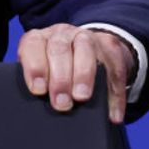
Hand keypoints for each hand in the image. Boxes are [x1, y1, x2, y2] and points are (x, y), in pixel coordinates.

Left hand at [18, 24, 133, 123]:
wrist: (93, 50)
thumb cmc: (59, 68)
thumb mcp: (45, 69)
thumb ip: (41, 82)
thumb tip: (41, 105)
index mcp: (42, 38)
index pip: (33, 44)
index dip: (35, 67)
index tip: (38, 90)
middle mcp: (64, 34)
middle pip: (59, 49)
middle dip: (60, 78)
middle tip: (61, 103)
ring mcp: (89, 38)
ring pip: (86, 51)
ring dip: (83, 76)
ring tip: (82, 98)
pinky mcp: (112, 48)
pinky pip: (115, 69)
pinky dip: (114, 94)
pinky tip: (113, 114)